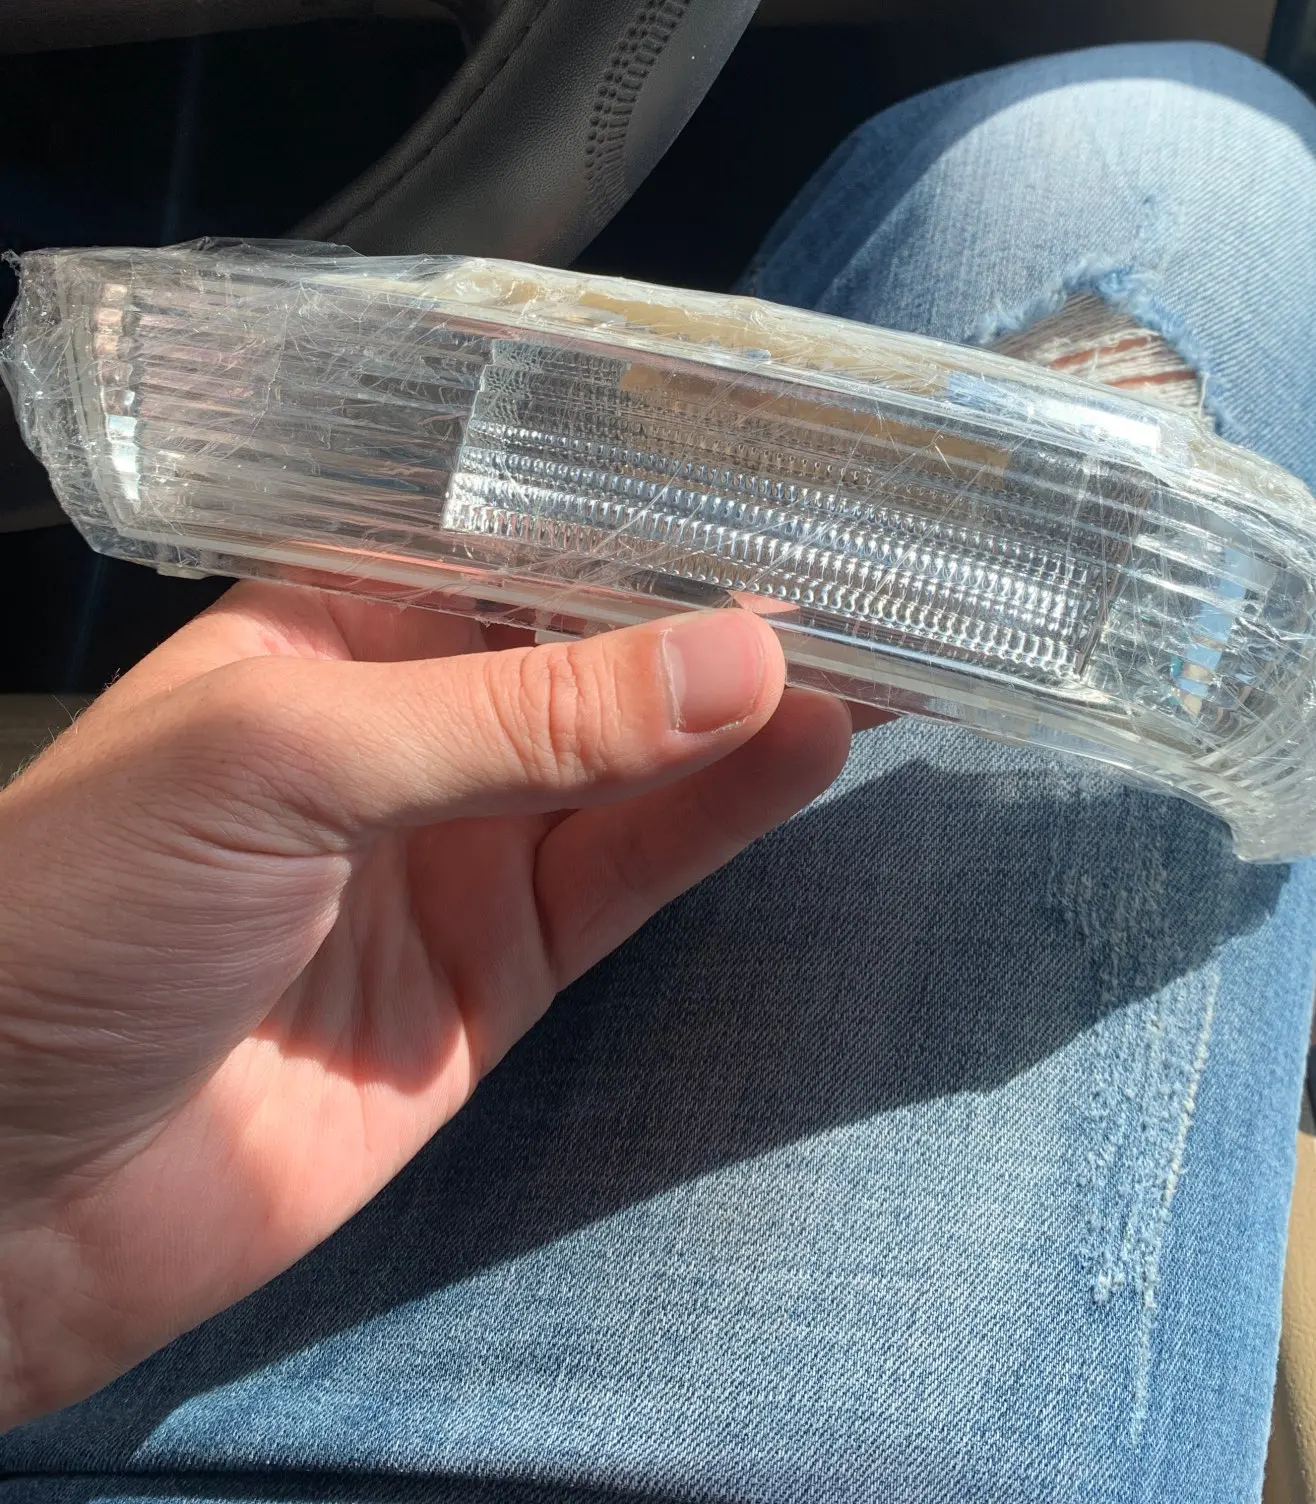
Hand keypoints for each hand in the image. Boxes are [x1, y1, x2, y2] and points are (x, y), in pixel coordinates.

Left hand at [0, 585, 850, 1425]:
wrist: (3, 1191)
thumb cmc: (82, 912)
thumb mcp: (283, 757)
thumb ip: (516, 712)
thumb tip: (739, 653)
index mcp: (330, 628)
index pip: (509, 540)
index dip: (635, 508)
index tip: (774, 469)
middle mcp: (410, 723)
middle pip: (593, 649)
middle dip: (716, 607)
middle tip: (872, 561)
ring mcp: (461, 848)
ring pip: (637, 761)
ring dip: (749, 706)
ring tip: (882, 644)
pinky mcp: (505, 970)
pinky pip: (633, 873)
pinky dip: (724, 816)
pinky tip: (810, 748)